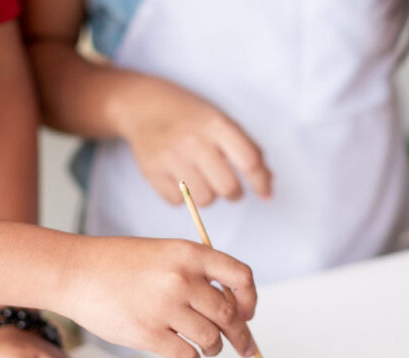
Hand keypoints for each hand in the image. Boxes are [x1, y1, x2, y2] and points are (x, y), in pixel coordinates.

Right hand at [60, 236, 256, 357]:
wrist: (76, 272)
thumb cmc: (117, 264)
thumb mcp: (164, 252)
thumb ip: (196, 272)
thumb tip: (231, 307)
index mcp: (189, 254)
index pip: (240, 276)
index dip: (250, 299)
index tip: (248, 313)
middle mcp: (181, 279)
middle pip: (229, 315)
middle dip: (241, 336)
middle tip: (244, 347)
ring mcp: (164, 307)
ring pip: (211, 339)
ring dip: (213, 348)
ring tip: (207, 347)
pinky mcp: (148, 334)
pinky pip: (188, 356)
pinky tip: (185, 352)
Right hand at [119, 78, 271, 205]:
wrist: (141, 105)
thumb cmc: (188, 114)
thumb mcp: (219, 119)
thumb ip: (245, 147)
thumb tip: (267, 180)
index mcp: (215, 124)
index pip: (248, 161)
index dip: (261, 182)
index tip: (266, 193)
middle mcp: (193, 141)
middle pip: (228, 187)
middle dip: (234, 192)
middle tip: (230, 187)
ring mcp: (170, 157)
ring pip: (204, 199)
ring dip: (209, 195)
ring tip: (203, 180)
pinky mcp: (152, 171)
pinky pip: (178, 202)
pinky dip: (184, 197)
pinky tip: (181, 179)